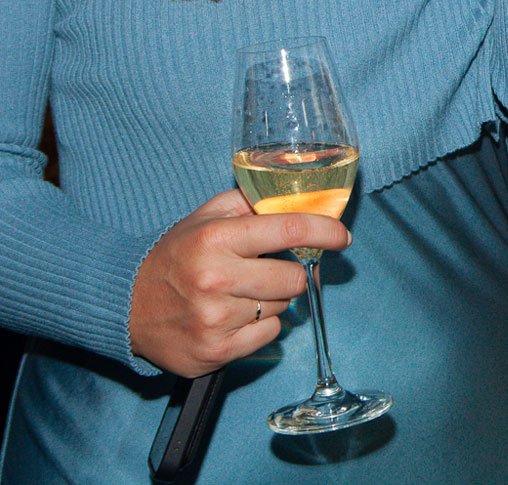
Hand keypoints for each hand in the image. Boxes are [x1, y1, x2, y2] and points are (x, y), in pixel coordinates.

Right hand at [130, 190, 349, 376]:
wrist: (123, 305)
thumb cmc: (174, 256)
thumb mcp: (205, 218)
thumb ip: (250, 202)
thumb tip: (298, 197)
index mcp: (216, 239)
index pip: (289, 230)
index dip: (325, 232)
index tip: (342, 237)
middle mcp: (216, 280)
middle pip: (294, 278)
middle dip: (291, 273)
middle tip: (269, 271)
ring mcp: (214, 320)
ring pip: (283, 308)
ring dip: (271, 300)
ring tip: (240, 293)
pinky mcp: (214, 352)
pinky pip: (269, 336)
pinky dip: (260, 327)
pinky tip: (234, 317)